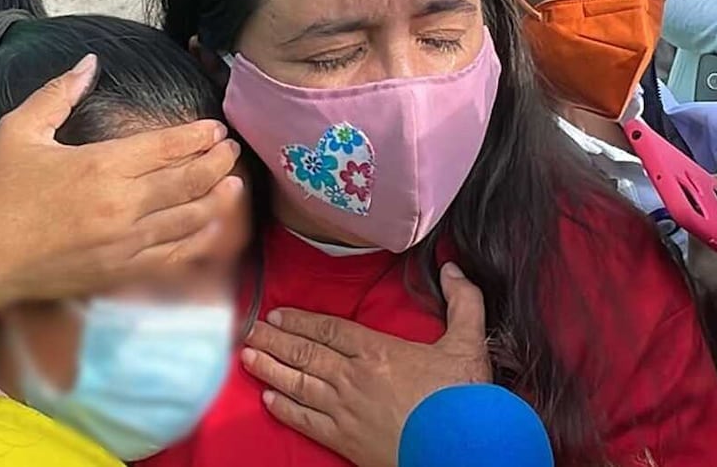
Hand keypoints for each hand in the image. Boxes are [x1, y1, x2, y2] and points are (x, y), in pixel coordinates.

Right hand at [0, 54, 244, 310]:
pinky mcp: (120, 272)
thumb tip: (89, 61)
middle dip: (218, 162)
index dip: (199, 136)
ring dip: (217, 199)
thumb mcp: (19, 130)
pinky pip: (172, 255)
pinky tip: (211, 228)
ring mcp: (125, 243)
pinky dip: (198, 239)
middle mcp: (122, 205)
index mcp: (101, 165)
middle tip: (232, 150)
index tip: (216, 128)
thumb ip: (58, 92)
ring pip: (189, 219)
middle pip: (189, 180)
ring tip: (234, 184)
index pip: (168, 146)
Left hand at [241, 263, 490, 466]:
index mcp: (378, 351)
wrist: (464, 450)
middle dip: (273, 340)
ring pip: (298, 383)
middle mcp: (353, 377)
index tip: (276, 315)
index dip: (300, 321)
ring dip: (270, 369)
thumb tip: (453, 267)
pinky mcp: (345, 440)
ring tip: (247, 357)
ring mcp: (345, 410)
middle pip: (304, 353)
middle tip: (248, 330)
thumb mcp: (469, 343)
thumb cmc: (465, 400)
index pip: (329, 329)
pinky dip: (284, 409)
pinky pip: (305, 421)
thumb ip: (464, 302)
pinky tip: (268, 399)